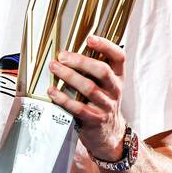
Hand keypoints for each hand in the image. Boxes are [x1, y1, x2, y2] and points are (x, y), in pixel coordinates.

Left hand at [46, 34, 127, 162]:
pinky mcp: (95, 119)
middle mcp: (115, 89)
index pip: (119, 57)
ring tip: (54, 68)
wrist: (109, 133)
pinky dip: (63, 98)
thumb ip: (94, 69)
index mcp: (118, 77)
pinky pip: (78, 107)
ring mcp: (106, 105)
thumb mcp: (106, 85)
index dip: (106, 46)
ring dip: (69, 76)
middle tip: (62, 56)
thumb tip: (70, 51)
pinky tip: (52, 91)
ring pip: (89, 88)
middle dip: (81, 61)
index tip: (90, 38)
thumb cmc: (102, 103)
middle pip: (102, 71)